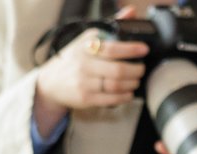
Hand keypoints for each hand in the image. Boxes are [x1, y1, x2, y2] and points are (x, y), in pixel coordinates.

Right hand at [34, 15, 148, 130]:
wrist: (51, 81)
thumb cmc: (75, 59)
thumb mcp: (88, 39)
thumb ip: (111, 26)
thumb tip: (131, 11)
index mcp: (86, 46)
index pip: (112, 48)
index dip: (131, 49)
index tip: (144, 49)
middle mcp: (84, 63)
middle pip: (118, 70)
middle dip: (136, 71)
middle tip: (141, 69)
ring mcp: (84, 81)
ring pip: (117, 85)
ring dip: (132, 84)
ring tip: (135, 81)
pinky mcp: (86, 97)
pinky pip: (112, 99)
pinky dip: (125, 96)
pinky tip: (128, 92)